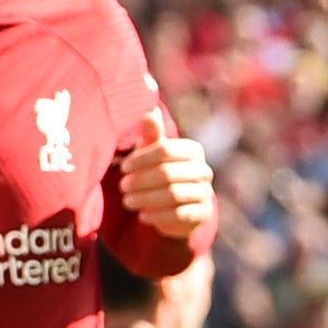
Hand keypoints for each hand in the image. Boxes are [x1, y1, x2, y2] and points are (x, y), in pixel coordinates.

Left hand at [117, 123, 212, 240]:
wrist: (178, 206)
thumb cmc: (160, 171)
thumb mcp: (154, 153)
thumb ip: (152, 134)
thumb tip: (150, 112)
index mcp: (193, 150)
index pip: (165, 150)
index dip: (141, 158)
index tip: (122, 167)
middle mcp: (204, 170)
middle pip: (167, 173)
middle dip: (140, 181)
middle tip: (122, 186)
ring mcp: (205, 193)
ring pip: (173, 195)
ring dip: (145, 198)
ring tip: (127, 201)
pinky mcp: (202, 214)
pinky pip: (179, 215)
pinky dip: (157, 215)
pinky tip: (142, 215)